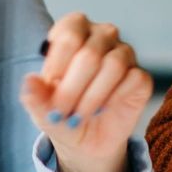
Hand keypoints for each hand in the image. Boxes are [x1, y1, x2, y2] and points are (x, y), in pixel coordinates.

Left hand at [22, 12, 152, 171]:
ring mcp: (125, 54)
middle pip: (90, 54)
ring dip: (92, 97)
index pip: (69, 35)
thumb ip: (34, 96)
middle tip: (60, 113)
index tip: (50, 88)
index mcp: (75, 30)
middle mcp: (102, 36)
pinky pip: (134, 79)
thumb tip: (30, 82)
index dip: (57, 66)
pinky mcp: (141, 77)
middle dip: (72, 89)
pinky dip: (113, 99)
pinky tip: (102, 110)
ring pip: (113, 65)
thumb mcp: (42, 109)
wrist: (86, 141)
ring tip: (79, 116)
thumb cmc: (62, 113)